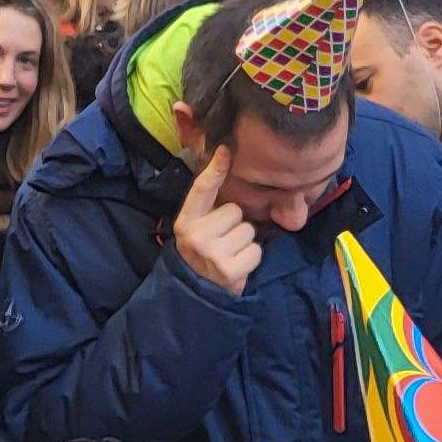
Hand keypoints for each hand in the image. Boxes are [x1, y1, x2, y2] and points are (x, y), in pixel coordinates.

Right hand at [175, 151, 263, 295]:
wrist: (199, 291)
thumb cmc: (204, 251)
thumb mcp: (198, 226)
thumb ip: (208, 202)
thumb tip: (224, 157)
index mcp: (185, 221)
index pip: (202, 190)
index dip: (214, 169)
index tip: (225, 150)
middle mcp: (195, 236)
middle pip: (235, 211)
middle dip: (236, 224)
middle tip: (224, 240)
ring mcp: (211, 254)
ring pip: (248, 231)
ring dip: (245, 242)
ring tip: (231, 253)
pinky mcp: (229, 270)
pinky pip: (255, 250)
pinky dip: (251, 258)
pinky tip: (237, 265)